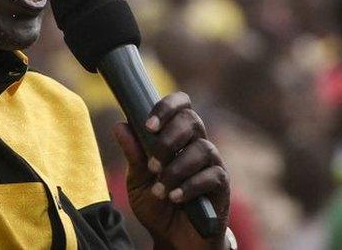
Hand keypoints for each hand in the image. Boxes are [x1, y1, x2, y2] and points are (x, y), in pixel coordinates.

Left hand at [112, 92, 230, 249]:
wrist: (172, 238)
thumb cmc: (156, 203)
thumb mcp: (137, 179)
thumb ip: (133, 154)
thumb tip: (120, 125)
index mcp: (177, 136)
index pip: (181, 104)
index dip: (167, 107)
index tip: (148, 125)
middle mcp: (196, 144)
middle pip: (192, 120)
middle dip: (168, 140)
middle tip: (152, 165)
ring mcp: (212, 164)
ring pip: (202, 149)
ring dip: (176, 169)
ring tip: (160, 190)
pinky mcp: (221, 186)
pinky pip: (212, 176)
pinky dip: (190, 186)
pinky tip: (175, 197)